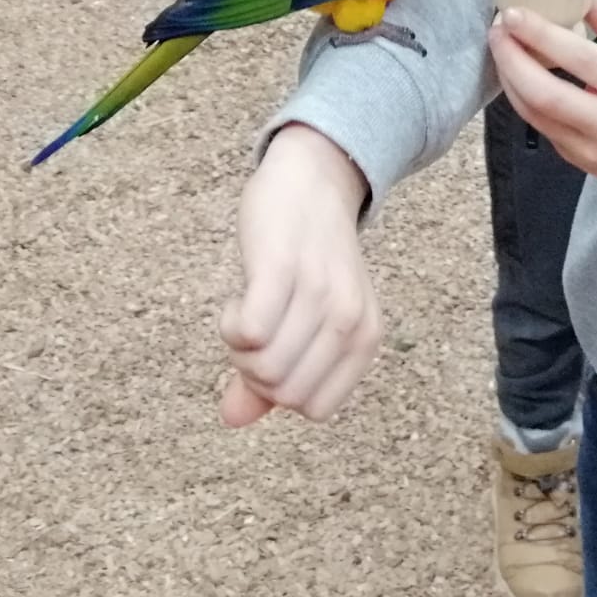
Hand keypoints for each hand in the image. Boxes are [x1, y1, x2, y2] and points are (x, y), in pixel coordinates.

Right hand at [218, 123, 379, 426]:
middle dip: (254, 371)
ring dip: (239, 347)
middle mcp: (350, 320)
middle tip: (255, 327)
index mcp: (365, 340)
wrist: (313, 178)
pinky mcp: (283, 268)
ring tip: (247, 307)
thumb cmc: (307, 256)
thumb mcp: (304, 319)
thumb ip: (271, 373)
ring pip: (263, 368)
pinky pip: (250, 334)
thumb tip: (232, 418)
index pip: (315, 409)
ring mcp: (319, 294)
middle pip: (284, 392)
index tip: (275, 351)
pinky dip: (231, 326)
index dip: (281, 389)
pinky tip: (237, 298)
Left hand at [487, 0, 596, 189]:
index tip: (513, 12)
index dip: (540, 34)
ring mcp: (590, 147)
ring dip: (509, 77)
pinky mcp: (575, 159)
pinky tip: (515, 74)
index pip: (579, 57)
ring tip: (500, 46)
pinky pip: (539, 126)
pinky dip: (521, 97)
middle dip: (511, 59)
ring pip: (533, 113)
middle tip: (497, 29)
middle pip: (545, 93)